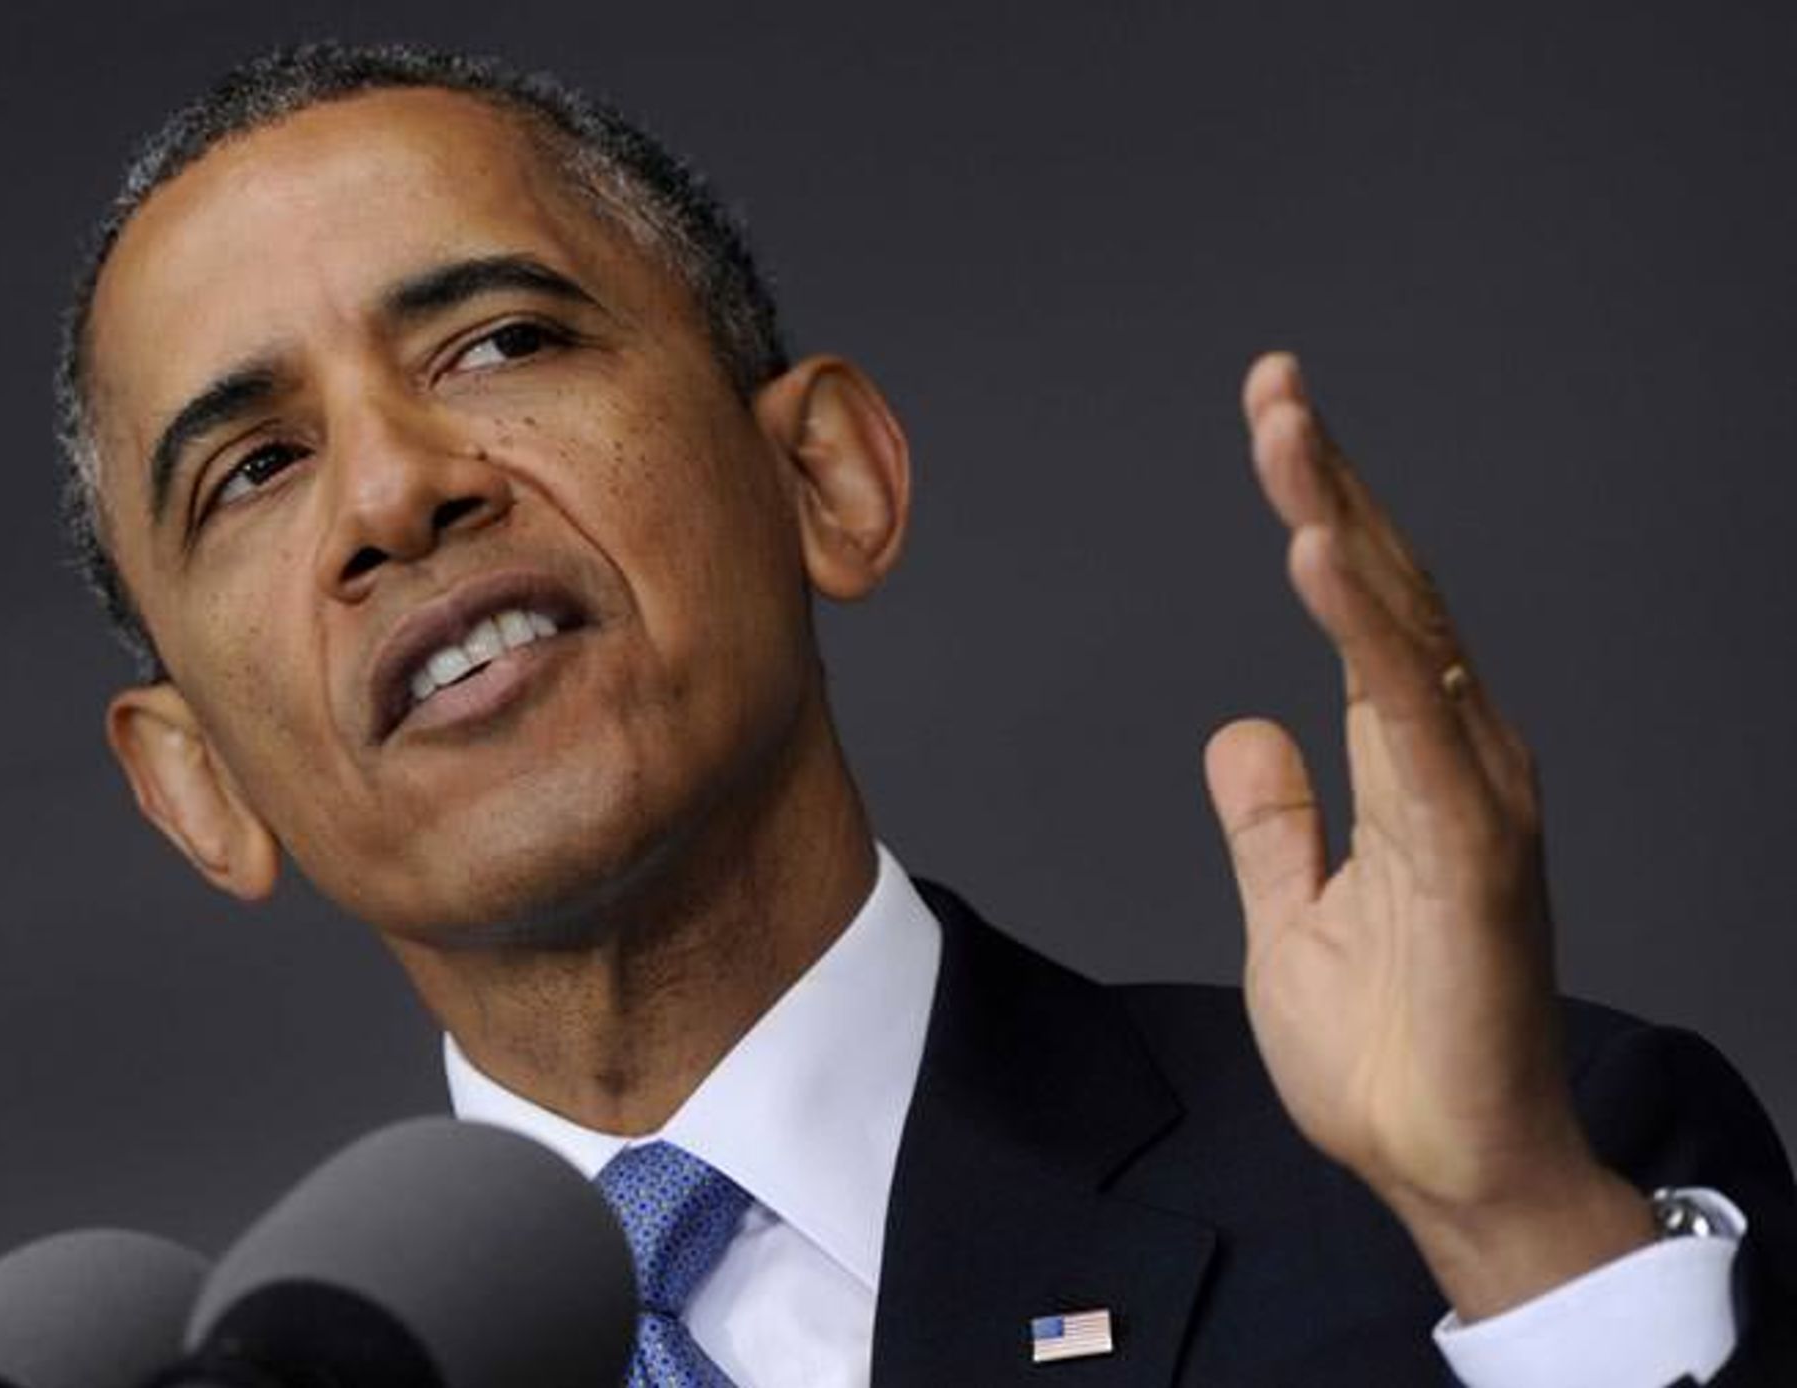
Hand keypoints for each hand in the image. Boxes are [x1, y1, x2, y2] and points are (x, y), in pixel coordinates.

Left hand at [1205, 353, 1652, 1319]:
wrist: (1448, 1168)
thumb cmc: (1393, 1053)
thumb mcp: (1297, 915)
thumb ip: (1277, 820)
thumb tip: (1242, 732)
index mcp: (1411, 768)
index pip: (1364, 613)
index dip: (1322, 514)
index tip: (1276, 428)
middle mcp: (1455, 760)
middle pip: (1388, 591)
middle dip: (1328, 482)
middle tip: (1274, 385)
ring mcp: (1472, 798)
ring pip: (1406, 629)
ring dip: (1343, 520)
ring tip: (1286, 431)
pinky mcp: (1473, 852)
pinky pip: (1411, 719)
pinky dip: (1363, 631)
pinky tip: (1314, 555)